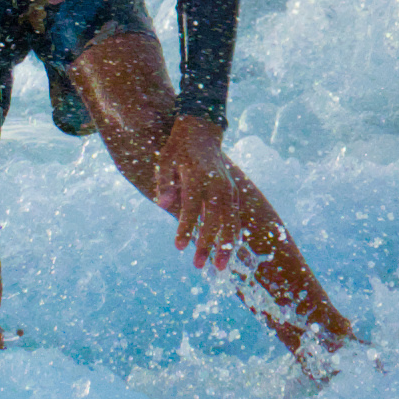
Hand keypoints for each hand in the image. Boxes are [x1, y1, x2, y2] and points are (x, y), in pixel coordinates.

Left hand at [153, 115, 240, 270]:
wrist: (201, 132)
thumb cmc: (178, 149)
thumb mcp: (164, 160)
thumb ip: (164, 183)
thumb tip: (163, 205)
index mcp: (197, 176)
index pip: (191, 208)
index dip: (185, 228)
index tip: (178, 246)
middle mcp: (216, 183)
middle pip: (214, 219)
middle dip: (207, 243)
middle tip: (198, 265)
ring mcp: (228, 187)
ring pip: (230, 220)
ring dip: (226, 244)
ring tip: (220, 266)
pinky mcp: (233, 191)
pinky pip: (235, 216)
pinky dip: (233, 233)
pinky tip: (229, 250)